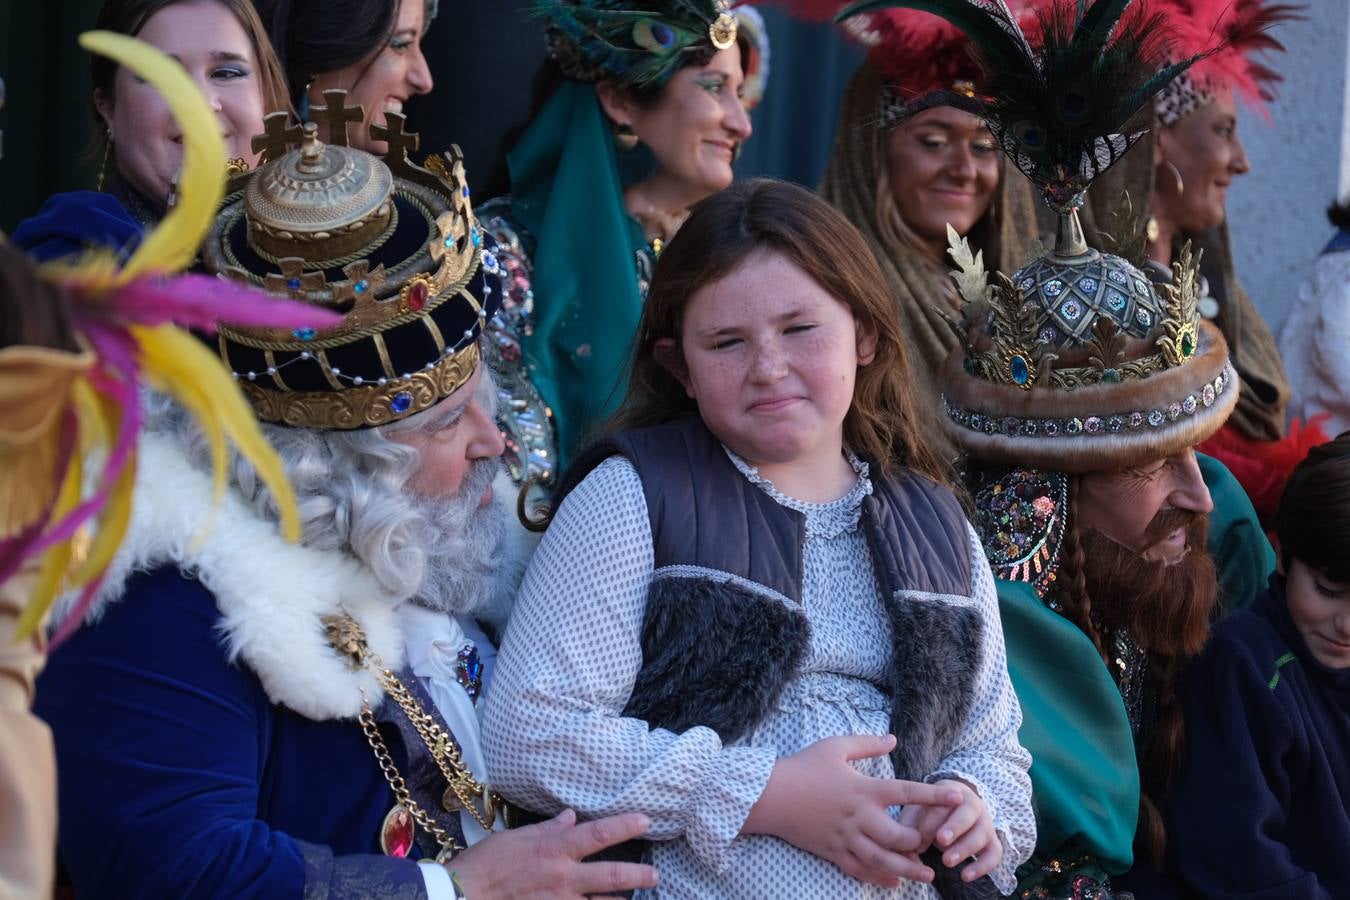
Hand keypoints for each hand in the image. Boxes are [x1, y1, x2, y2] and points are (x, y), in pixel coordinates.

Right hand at [447, 809, 658, 898]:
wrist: (463, 896)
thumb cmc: (486, 863)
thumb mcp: (516, 837)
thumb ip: (548, 829)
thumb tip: (570, 817)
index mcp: (554, 850)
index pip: (599, 834)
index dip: (625, 826)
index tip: (645, 820)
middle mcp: (563, 878)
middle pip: (612, 876)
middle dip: (639, 875)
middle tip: (655, 875)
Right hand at [742, 734, 962, 887]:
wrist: (770, 795)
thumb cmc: (803, 767)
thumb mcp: (835, 747)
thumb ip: (868, 744)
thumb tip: (894, 740)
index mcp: (864, 789)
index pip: (907, 793)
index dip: (934, 796)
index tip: (958, 797)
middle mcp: (859, 817)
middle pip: (899, 836)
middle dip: (920, 843)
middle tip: (936, 845)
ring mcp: (846, 837)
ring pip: (882, 859)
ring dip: (907, 869)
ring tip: (926, 875)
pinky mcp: (832, 851)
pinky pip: (859, 869)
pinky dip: (878, 878)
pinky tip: (893, 882)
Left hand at [898, 778, 1002, 882]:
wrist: (956, 809)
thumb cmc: (931, 811)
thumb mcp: (917, 812)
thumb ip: (908, 827)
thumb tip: (906, 849)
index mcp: (951, 792)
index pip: (942, 804)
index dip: (931, 821)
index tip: (918, 836)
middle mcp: (973, 804)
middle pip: (967, 813)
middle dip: (954, 827)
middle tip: (941, 840)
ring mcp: (986, 823)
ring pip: (981, 834)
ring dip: (965, 848)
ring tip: (947, 862)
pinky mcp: (992, 842)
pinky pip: (994, 854)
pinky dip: (982, 866)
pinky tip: (965, 876)